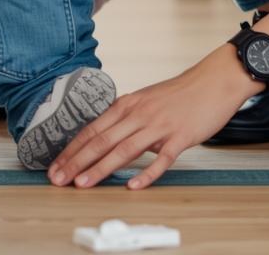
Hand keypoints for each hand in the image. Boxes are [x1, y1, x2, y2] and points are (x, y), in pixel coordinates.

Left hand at [48, 45, 256, 189]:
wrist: (214, 81)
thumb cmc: (180, 94)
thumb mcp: (146, 101)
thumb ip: (127, 119)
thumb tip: (109, 138)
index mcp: (127, 105)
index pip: (92, 130)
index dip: (71, 149)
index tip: (55, 165)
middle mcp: (138, 114)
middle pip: (101, 140)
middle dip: (76, 161)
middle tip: (58, 179)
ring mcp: (159, 125)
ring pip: (124, 149)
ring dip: (100, 168)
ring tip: (82, 184)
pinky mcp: (180, 136)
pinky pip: (161, 158)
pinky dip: (146, 173)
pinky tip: (133, 186)